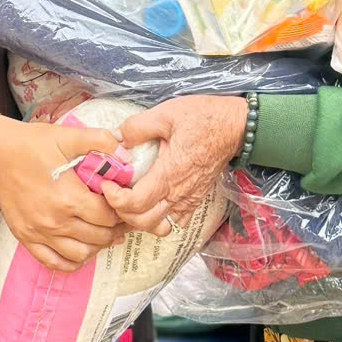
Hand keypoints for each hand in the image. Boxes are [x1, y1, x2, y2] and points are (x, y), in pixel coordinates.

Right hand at [0, 118, 126, 272]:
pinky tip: (80, 249)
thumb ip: (102, 141)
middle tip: (120, 221)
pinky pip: (54, 262)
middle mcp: (55, 220)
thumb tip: (128, 155)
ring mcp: (39, 232)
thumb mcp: (70, 136)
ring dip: (97, 247)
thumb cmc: (34, 144)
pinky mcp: (26, 237)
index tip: (125, 205)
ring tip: (102, 233)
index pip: (109, 216)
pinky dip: (71, 262)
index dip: (122, 212)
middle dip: (115, 230)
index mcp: (69, 197)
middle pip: (99, 238)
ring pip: (80, 255)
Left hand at [102, 97, 246, 236]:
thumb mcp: (166, 113)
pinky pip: (175, 222)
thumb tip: (116, 139)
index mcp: (169, 174)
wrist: (235, 126)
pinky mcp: (196, 200)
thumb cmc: (203, 118)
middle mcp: (179, 194)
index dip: (114, 199)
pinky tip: (151, 202)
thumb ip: (137, 127)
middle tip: (114, 192)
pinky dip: (159, 220)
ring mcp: (189, 200)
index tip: (106, 183)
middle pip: (143, 223)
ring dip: (140, 220)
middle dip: (122, 213)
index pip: (134, 204)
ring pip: (159, 227)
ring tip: (130, 201)